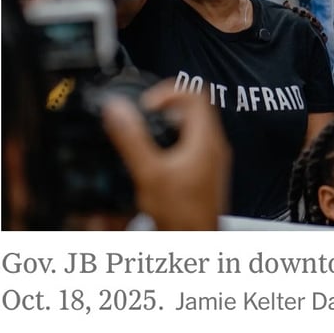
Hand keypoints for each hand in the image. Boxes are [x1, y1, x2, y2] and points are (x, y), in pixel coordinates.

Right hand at [102, 82, 230, 229]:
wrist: (196, 241)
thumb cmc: (182, 215)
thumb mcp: (149, 172)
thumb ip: (132, 139)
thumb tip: (118, 109)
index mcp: (206, 138)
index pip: (195, 93)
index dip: (168, 91)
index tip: (146, 104)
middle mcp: (214, 145)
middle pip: (194, 107)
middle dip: (165, 107)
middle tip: (144, 116)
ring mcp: (213, 158)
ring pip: (193, 126)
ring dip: (168, 125)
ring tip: (147, 136)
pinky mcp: (206, 170)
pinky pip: (192, 143)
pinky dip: (173, 141)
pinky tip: (156, 158)